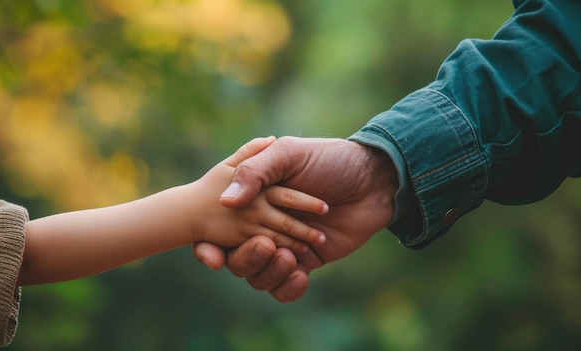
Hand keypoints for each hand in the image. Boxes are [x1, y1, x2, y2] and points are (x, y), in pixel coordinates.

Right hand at [193, 136, 397, 301]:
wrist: (373, 180)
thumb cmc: (328, 159)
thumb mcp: (289, 154)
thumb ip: (255, 171)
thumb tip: (226, 202)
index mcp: (253, 202)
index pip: (218, 230)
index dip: (207, 248)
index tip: (211, 257)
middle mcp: (263, 226)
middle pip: (237, 260)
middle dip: (246, 260)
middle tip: (267, 247)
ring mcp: (286, 246)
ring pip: (260, 276)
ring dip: (270, 272)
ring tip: (290, 257)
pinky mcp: (307, 262)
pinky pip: (286, 286)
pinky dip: (289, 286)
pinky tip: (302, 273)